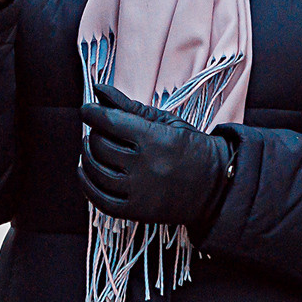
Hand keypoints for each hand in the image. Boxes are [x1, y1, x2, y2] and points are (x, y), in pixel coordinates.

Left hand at [77, 83, 236, 228]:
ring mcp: (140, 192)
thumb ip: (129, 106)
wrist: (215, 186)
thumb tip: (98, 89)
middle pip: (100, 145)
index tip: (88, 110)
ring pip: (96, 171)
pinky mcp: (137, 211)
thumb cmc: (190, 148)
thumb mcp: (165, 121)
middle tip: (102, 130)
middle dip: (95, 134)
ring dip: (88, 156)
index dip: (92, 113)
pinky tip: (87, 171)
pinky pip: (100, 199)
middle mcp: (146, 166)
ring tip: (94, 148)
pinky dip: (87, 183)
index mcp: (156, 139)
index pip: (109, 121)